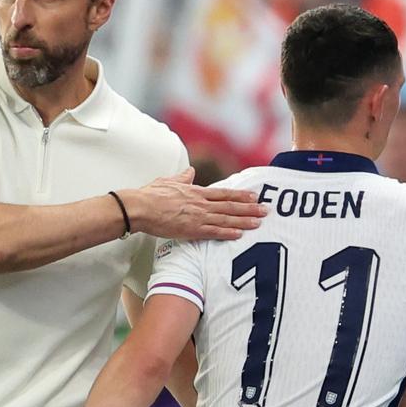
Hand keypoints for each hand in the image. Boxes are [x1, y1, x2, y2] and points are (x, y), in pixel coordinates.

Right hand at [120, 168, 265, 240]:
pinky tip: (239, 235)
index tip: (254, 196)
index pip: (223, 194)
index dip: (240, 196)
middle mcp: (200, 204)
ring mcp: (197, 217)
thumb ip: (182, 178)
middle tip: (265, 211)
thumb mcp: (168, 181)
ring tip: (259, 223)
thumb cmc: (150, 195)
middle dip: (249, 209)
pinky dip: (227, 233)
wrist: (139, 207)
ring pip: (226, 219)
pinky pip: (213, 232)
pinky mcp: (191, 230)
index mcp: (196, 192)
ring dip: (244, 221)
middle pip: (230, 207)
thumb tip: (191, 171)